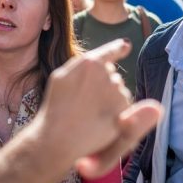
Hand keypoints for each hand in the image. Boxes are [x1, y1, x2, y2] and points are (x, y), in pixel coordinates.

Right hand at [35, 39, 162, 177]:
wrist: (58, 136)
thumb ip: (84, 63)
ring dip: (109, 99)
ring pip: (118, 90)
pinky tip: (99, 121)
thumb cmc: (57, 107)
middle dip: (102, 84)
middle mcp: (105, 73)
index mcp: (89, 62)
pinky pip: (125, 107)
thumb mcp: (62, 77)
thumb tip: (119, 49)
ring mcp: (116, 91)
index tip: (125, 45)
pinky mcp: (123, 109)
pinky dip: (116, 113)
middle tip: (84, 101)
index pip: (110, 52)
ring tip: (89, 113)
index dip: (118, 48)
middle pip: (111, 74)